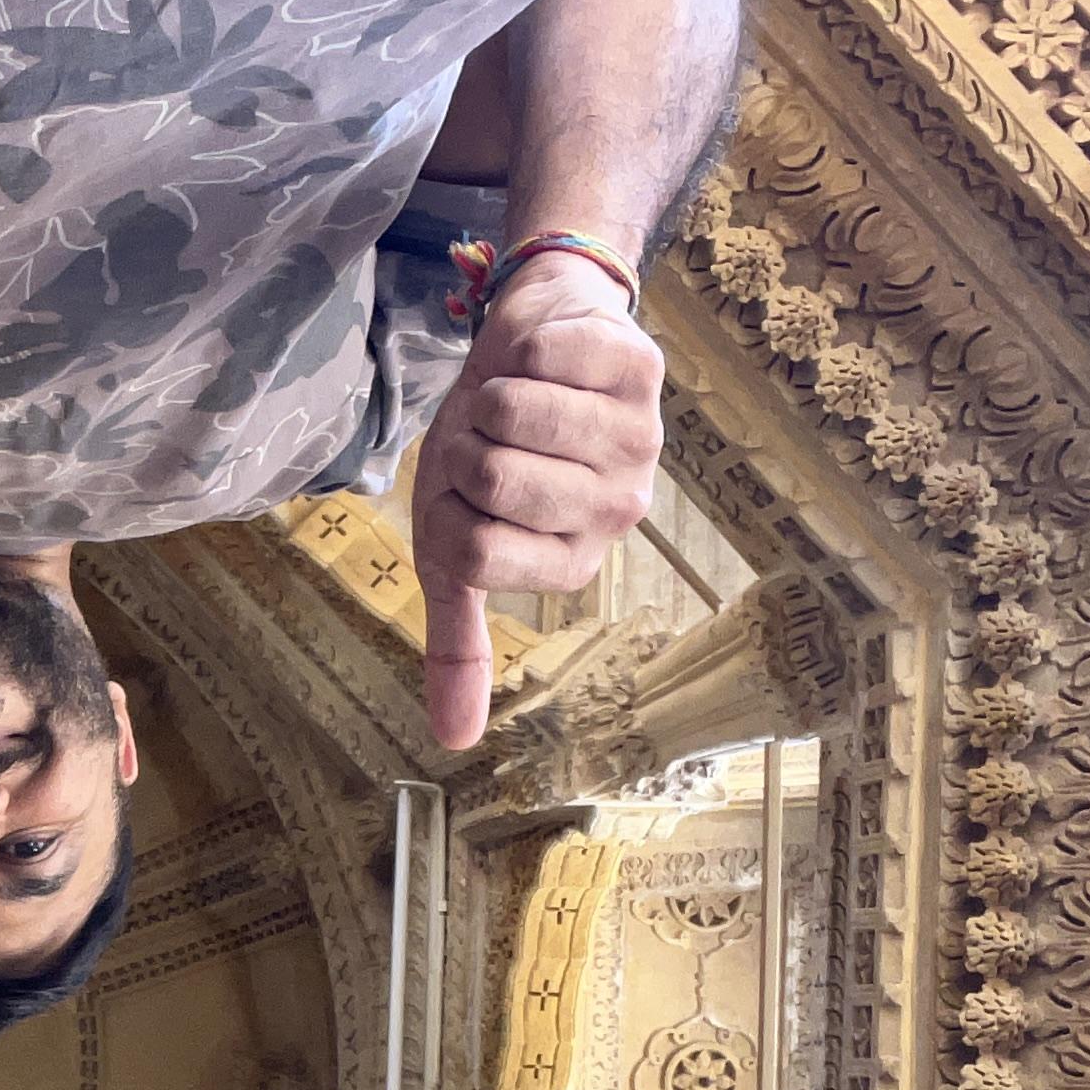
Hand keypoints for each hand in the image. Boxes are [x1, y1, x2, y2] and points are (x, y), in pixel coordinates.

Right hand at [409, 252, 664, 748]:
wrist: (530, 345)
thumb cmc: (489, 446)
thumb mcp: (456, 549)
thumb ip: (460, 644)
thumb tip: (452, 743)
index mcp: (571, 562)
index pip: (473, 550)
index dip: (447, 505)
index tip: (471, 489)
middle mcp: (617, 511)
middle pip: (491, 481)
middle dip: (465, 445)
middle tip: (493, 437)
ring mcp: (639, 439)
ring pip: (511, 415)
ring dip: (490, 392)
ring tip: (516, 395)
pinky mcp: (641, 368)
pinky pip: (539, 357)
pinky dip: (519, 347)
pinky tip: (545, 358)